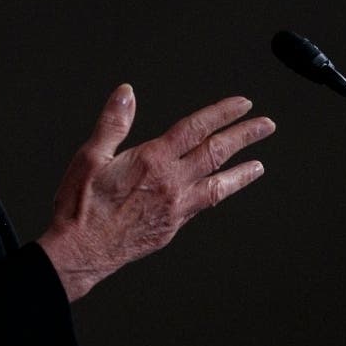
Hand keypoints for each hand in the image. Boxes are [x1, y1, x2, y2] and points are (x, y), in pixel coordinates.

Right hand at [36, 83, 275, 300]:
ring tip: (259, 165)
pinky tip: (221, 191)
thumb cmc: (81, 206)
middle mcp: (171, 184)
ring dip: (242, 172)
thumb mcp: (90, 156)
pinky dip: (218, 194)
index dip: (221, 113)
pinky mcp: (172, 227)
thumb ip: (114, 122)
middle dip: (244, 136)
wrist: (80, 252)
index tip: (242, 105)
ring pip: (218, 185)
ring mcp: (175, 208)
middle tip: (266, 126)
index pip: (195, 129)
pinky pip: (203, 206)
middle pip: (216, 153)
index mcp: (152, 160)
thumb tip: (127, 94)